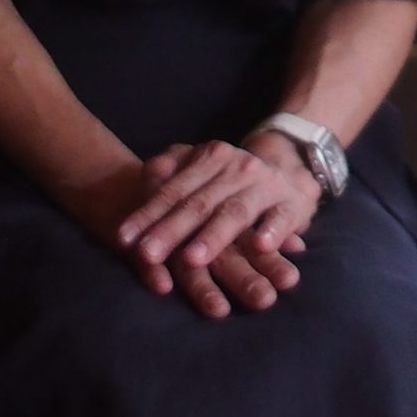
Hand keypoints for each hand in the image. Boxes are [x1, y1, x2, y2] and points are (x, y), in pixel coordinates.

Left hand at [114, 137, 320, 309]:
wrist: (293, 163)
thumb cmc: (232, 178)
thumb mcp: (200, 166)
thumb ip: (168, 171)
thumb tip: (145, 179)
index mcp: (210, 158)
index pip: (174, 189)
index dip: (148, 214)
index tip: (124, 239)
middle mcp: (236, 168)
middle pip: (199, 203)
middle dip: (171, 231)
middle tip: (147, 255)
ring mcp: (266, 185)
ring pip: (235, 212)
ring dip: (213, 236)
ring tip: (192, 258)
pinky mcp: (292, 204)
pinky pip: (281, 218)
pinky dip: (272, 231)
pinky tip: (260, 246)